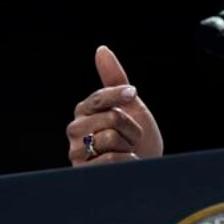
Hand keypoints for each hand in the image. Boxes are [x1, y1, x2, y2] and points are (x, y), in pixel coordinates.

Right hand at [66, 45, 163, 165]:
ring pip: (110, 137)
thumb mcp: (130, 104)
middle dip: (131, 127)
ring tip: (126, 150)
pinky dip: (127, 160)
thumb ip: (114, 77)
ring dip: (129, 144)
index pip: (99, 96)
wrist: (147, 168)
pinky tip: (123, 164)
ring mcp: (76, 153)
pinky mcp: (84, 173)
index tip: (133, 94)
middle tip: (131, 137)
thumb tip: (101, 49)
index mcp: (84, 111)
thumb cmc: (138, 137)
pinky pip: (110, 158)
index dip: (120, 95)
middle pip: (110, 118)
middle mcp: (75, 130)